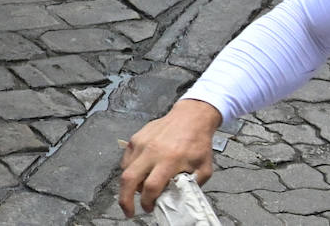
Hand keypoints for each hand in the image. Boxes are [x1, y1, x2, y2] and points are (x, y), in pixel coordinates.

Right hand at [118, 99, 221, 215]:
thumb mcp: (204, 168)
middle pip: (129, 179)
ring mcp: (141, 144)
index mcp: (170, 160)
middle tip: (128, 211)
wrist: (190, 118)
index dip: (148, 202)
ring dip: (129, 185)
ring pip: (125, 170)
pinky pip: (126, 159)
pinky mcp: (136, 138)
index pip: (151, 186)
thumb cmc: (198, 142)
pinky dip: (129, 170)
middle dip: (125, 199)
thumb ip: (192, 185)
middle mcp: (152, 152)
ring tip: (139, 189)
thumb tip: (181, 199)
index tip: (149, 208)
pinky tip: (139, 173)